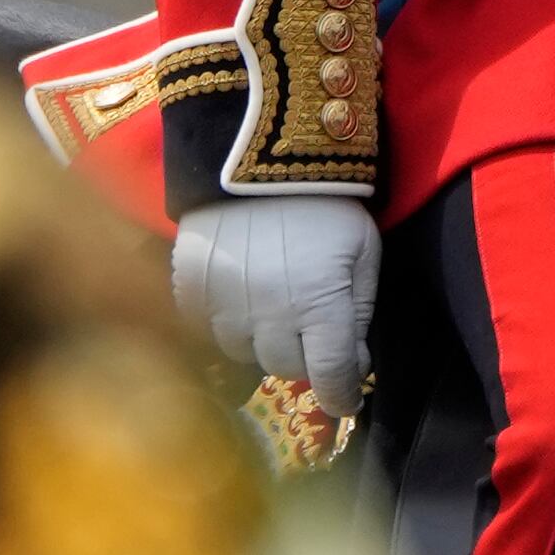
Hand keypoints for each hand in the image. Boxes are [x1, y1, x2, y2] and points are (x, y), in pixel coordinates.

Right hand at [166, 193, 383, 418]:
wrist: (258, 154)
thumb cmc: (325, 203)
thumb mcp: (363, 251)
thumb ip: (359, 310)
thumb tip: (353, 362)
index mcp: (320, 307)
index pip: (331, 377)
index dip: (342, 395)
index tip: (345, 399)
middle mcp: (269, 318)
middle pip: (288, 368)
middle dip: (306, 355)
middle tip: (311, 328)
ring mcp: (225, 307)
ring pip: (245, 353)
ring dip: (263, 339)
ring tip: (273, 304)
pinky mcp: (191, 292)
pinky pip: (208, 330)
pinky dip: (227, 322)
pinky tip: (240, 294)